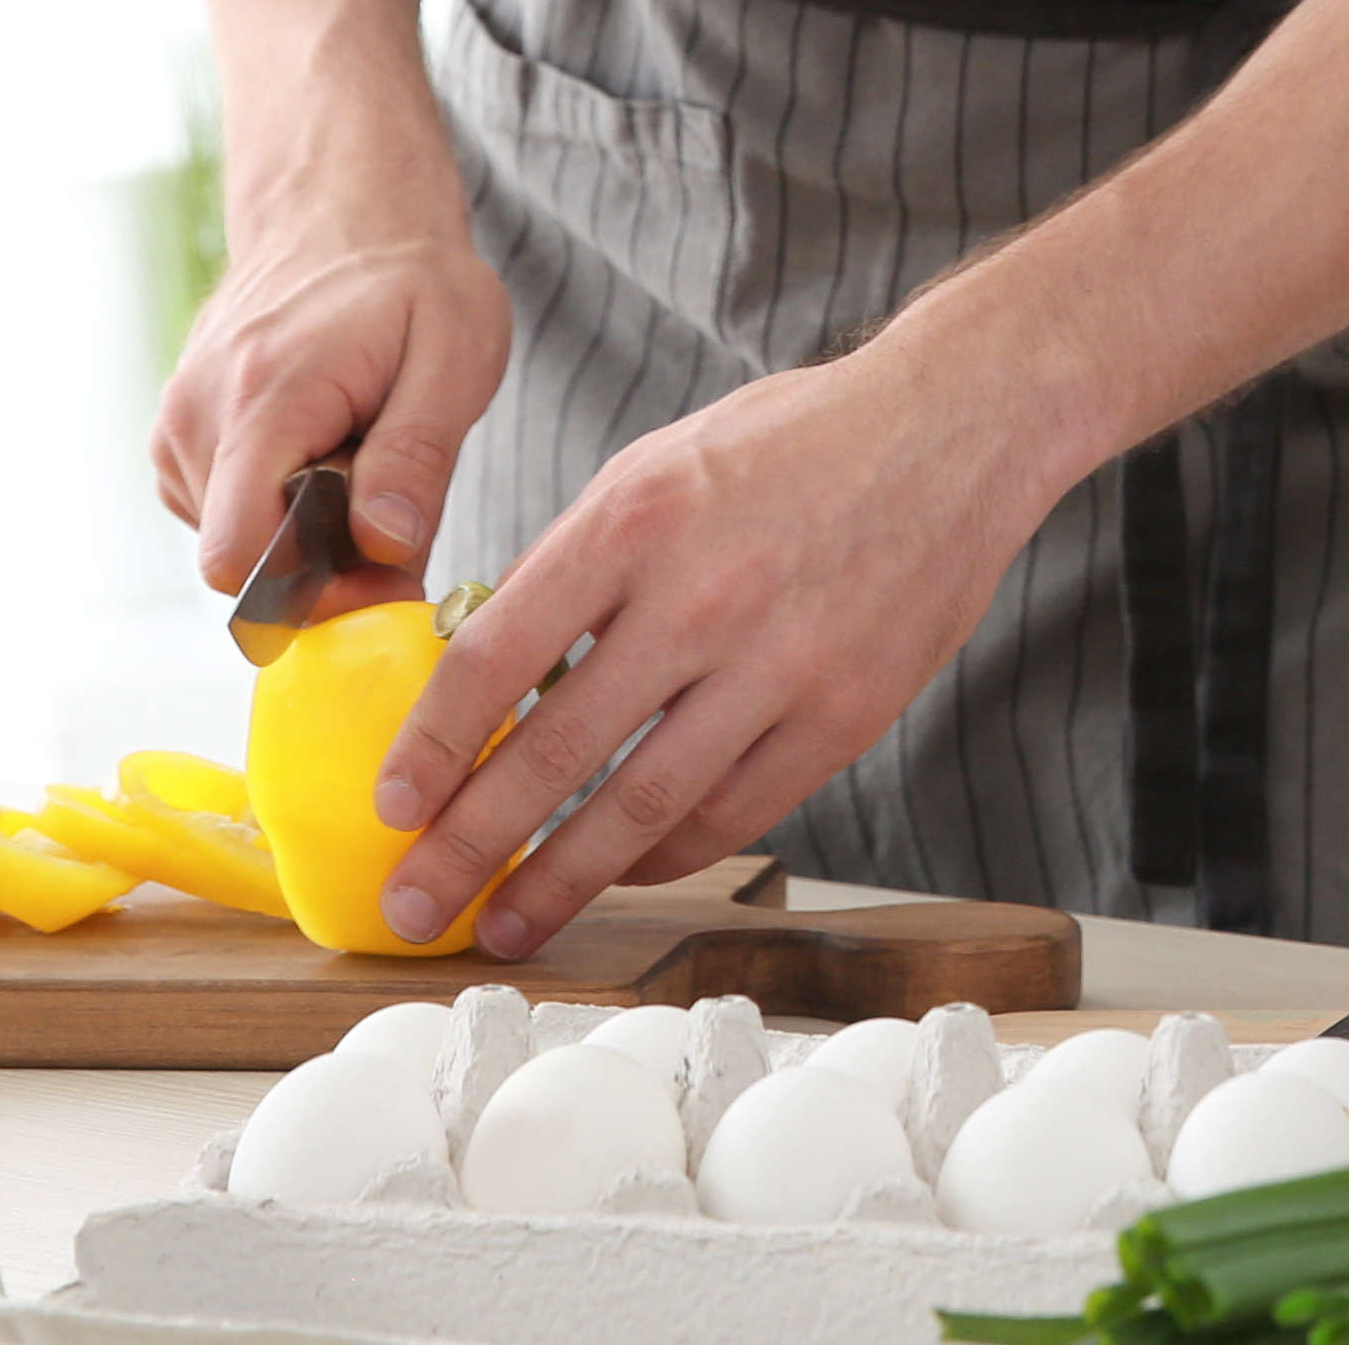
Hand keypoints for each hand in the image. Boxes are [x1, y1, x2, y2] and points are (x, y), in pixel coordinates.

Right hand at [151, 170, 509, 592]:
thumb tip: (383, 546)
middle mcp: (196, 414)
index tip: (383, 569)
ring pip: (233, 542)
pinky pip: (223, 513)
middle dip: (321, 562)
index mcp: (263, 396)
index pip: (240, 554)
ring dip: (302, 529)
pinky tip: (319, 447)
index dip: (317, 590)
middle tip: (390, 503)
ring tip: (356, 451)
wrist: (345, 211)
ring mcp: (176, 423)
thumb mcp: (458, 354)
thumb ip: (418, 456)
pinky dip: (275, 503)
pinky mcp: (175, 434)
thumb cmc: (412, 283)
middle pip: (243, 559)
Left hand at [363, 337, 1063, 952]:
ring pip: (643, 805)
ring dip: (561, 879)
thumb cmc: (798, 441)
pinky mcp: (843, 714)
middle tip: (415, 901)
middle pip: (555, 750)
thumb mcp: (660, 464)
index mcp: (636, 519)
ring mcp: (779, 664)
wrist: (955, 426)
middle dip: (470, 843)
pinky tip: (621, 873)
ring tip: (506, 923)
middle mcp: (701, 596)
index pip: (499, 655)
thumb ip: (577, 561)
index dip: (433, 743)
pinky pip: (733, 811)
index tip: (393, 803)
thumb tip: (489, 665)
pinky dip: (665, 853)